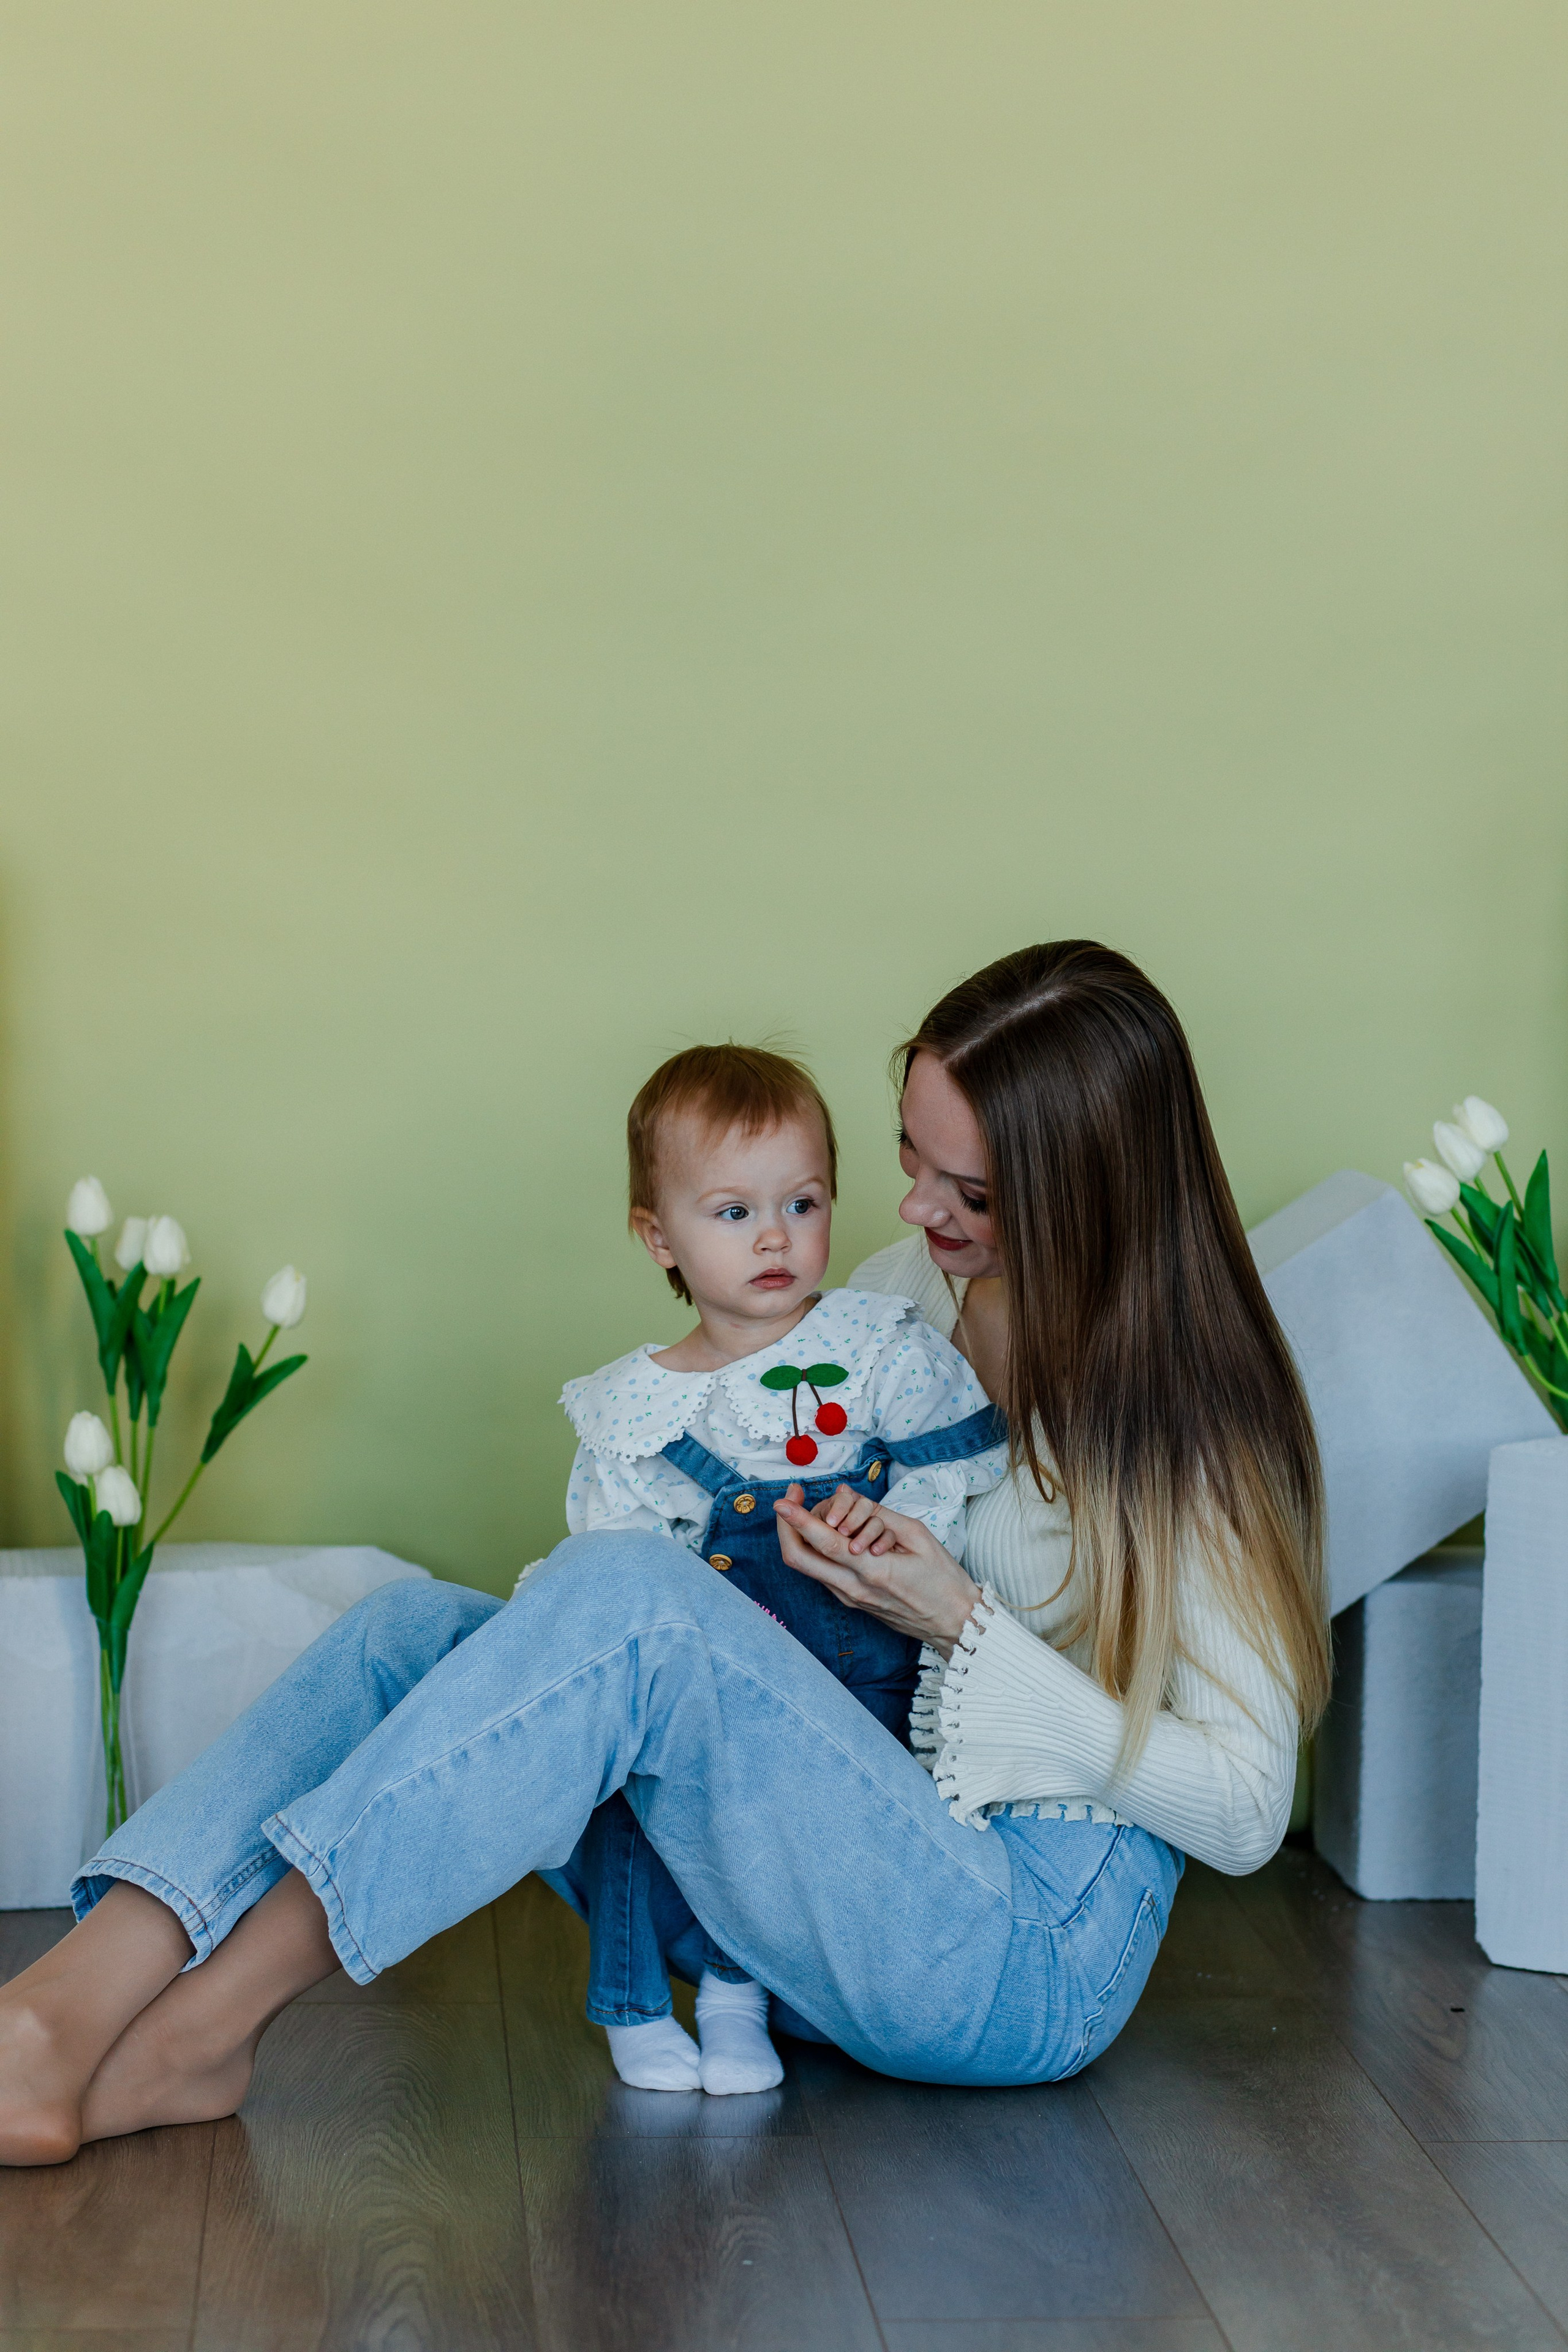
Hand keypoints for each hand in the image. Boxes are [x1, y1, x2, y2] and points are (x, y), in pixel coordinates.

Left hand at [774, 1485, 981, 1654]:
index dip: (798, 1519)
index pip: (824, 1543)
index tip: (781, 1501)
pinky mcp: (849, 1601)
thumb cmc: (943, 1579)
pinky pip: (821, 1572)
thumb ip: (879, 1515)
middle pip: (799, 1558)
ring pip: (806, 1566)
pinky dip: (816, 1549)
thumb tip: (847, 1496)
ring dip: (799, 1536)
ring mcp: (848, 1598)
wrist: (954, 1623)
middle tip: (788, 1500)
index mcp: (874, 1571)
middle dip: (784, 1526)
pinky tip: (827, 1531)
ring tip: (810, 1509)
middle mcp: (853, 1588)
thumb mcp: (918, 1537)